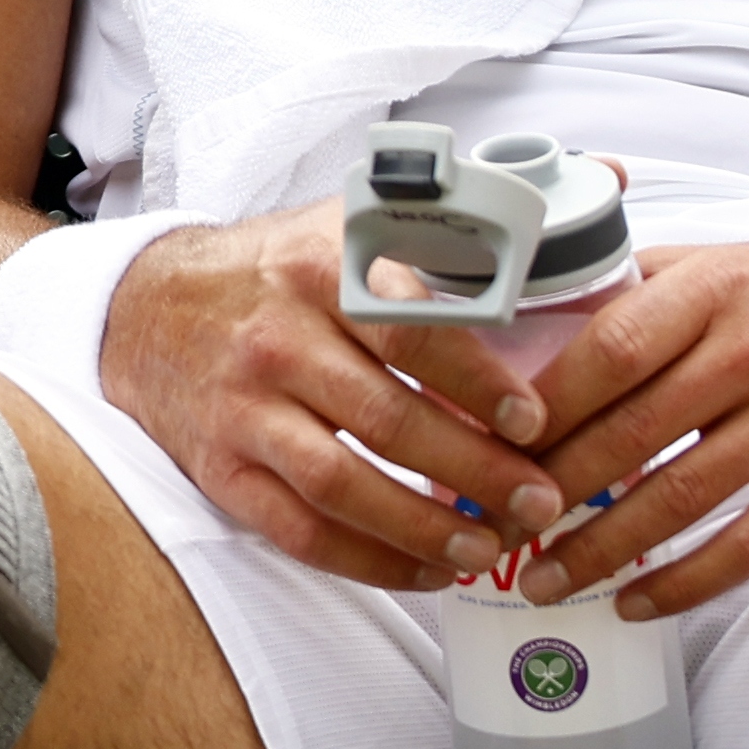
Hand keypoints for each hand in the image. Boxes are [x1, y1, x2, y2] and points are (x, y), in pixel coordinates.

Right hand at [103, 207, 572, 591]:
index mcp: (323, 268)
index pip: (410, 329)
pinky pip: (299, 530)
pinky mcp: (223, 469)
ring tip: (490, 549)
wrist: (147, 308)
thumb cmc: (277, 267)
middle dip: (474, 469)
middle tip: (538, 500)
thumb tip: (600, 179)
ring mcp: (245, 410)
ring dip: (424, 527)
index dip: (477, 381)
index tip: (534, 419)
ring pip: (343, 485)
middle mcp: (279, 339)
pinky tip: (423, 569)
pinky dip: (367, 561)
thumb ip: (465, 218)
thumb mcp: (353, 219)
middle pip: (387, 418)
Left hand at [503, 236, 748, 620]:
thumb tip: (535, 325)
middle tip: (494, 529)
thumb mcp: (726, 262)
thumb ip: (639, 291)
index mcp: (717, 287)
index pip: (607, 350)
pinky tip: (634, 601)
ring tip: (544, 579)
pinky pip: (747, 546)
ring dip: (601, 551)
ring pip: (679, 500)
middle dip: (549, 492)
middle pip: (630, 434)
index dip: (540, 407)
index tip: (488, 447)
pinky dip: (683, 583)